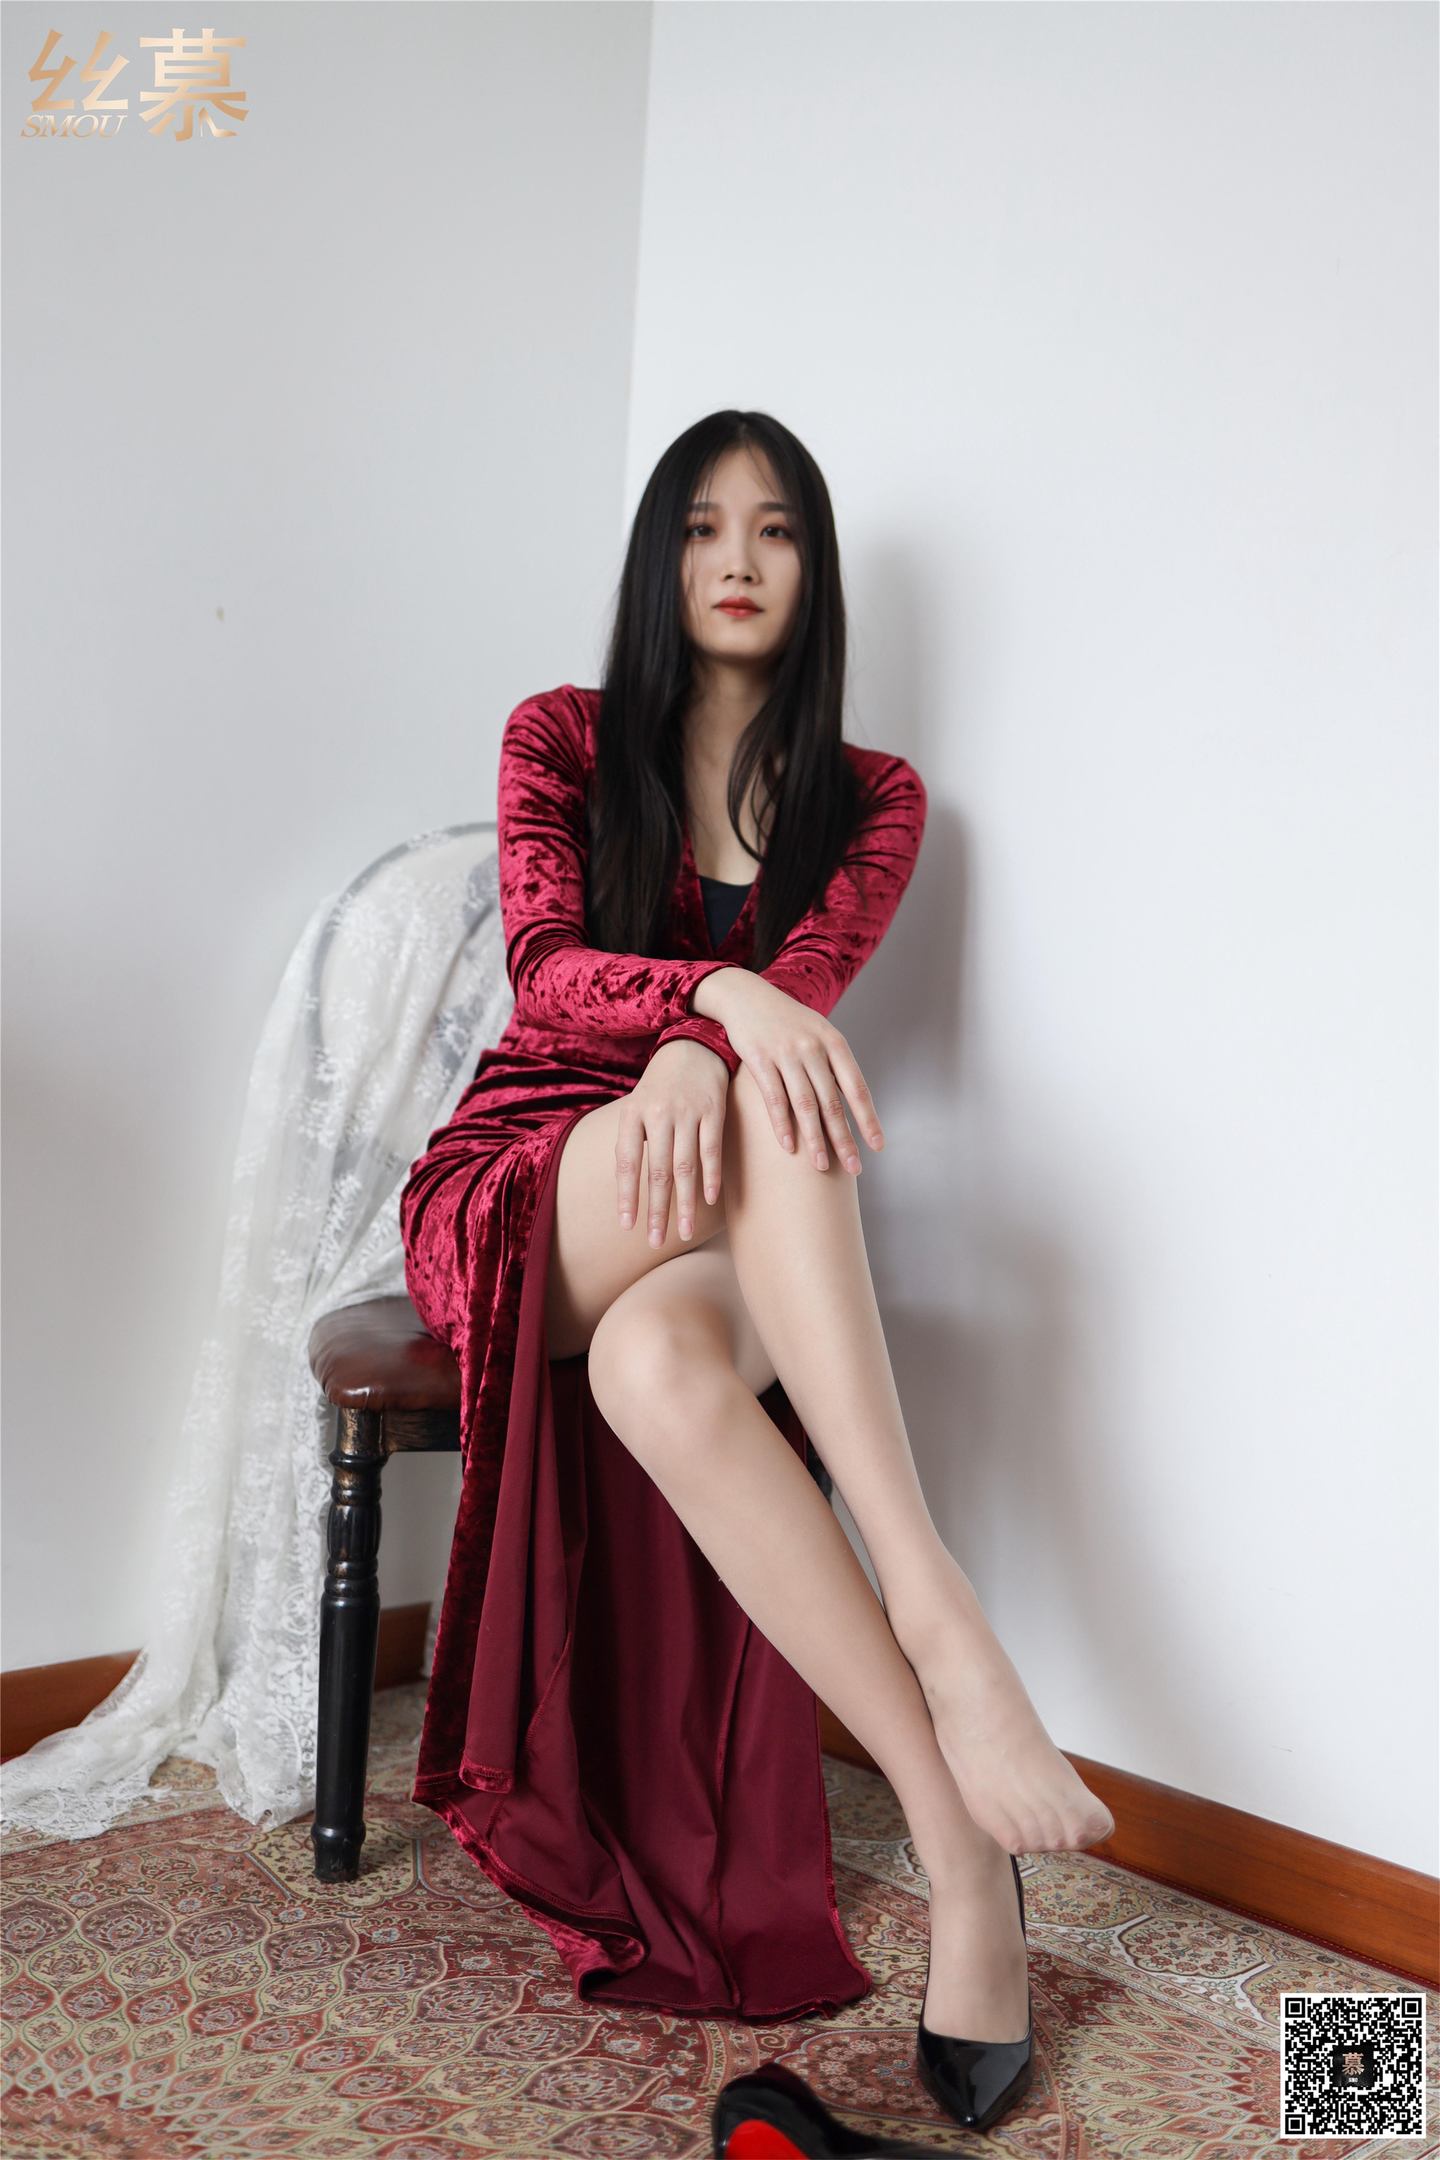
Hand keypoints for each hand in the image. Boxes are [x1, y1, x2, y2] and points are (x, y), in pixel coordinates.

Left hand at [617, 1038, 729, 1245]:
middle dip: (656, 1210)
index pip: (627, 1162)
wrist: (693, 1045)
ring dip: (684, 1204)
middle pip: (657, 1171)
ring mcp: (687, 1112)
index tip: (627, 1225)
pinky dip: (711, 1178)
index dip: (627, 1195)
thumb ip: (634, 1141)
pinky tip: (709, 1201)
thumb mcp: (638, 1107)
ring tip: (684, 1233)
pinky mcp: (714, 1110)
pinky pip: (711, 1150)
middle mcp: (659, 1114)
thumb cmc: (661, 1086)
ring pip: (685, 1167)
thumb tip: (627, 1186)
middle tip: (655, 1241)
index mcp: (633, 1114)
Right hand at [692, 970, 883, 1172]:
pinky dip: (782, 1125)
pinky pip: (774, 1098)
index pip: (857, 1087)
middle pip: (833, 1102)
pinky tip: (789, 1148)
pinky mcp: (759, 1059)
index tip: (877, 1147)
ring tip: (822, 1167)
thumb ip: (834, 1066)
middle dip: (845, 1139)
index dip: (868, 1119)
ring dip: (815, 1140)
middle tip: (854, 1168)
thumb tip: (853, 1103)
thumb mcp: (818, 1034)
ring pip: (805, 1104)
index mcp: (834, 1043)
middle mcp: (814, 1048)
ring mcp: (786, 1053)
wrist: (747, 996)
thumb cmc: (787, 1021)